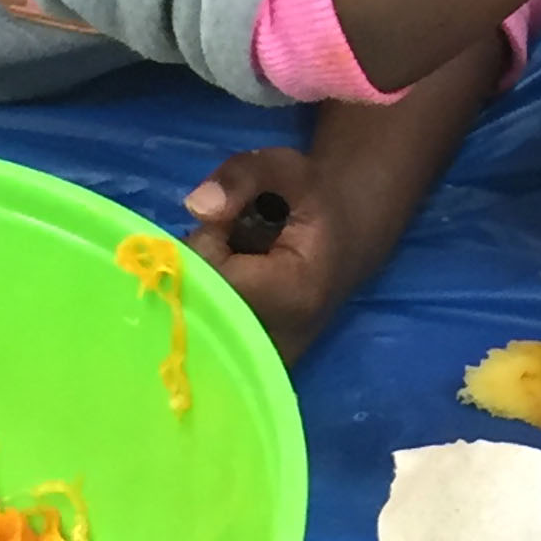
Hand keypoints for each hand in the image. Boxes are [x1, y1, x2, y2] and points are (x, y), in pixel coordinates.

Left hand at [186, 145, 352, 364]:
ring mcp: (265, 364)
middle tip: (235, 243)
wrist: (346, 240)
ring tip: (238, 265)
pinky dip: (207, 308)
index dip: (208, 241)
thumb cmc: (313, 202)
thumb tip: (194, 207)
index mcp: (292, 294)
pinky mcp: (253, 371)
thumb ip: (242, 176)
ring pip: (197, 323)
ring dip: (203, 288)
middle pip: (199, 305)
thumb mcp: (286, 168)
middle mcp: (278, 342)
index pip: (212, 274)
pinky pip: (205, 339)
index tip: (230, 222)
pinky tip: (234, 288)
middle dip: (202, 267)